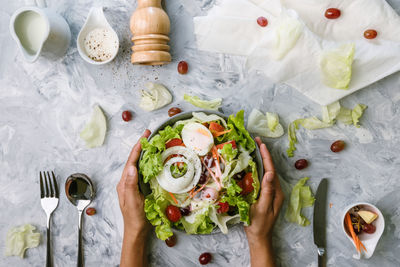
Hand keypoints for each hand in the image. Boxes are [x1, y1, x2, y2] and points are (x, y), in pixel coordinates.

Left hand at [117, 129, 150, 238]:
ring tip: (153, 144)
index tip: (145, 135)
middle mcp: (127, 181)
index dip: (138, 147)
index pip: (131, 160)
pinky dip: (149, 164)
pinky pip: (144, 172)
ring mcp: (133, 185)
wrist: (136, 231)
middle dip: (142, 147)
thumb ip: (130, 184)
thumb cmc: (134, 217)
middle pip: (134, 160)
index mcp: (124, 182)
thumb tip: (132, 167)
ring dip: (145, 154)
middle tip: (150, 136)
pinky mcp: (139, 188)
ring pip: (139, 165)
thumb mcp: (133, 201)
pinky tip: (155, 162)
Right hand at [244, 137, 284, 266]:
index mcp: (276, 192)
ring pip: (266, 172)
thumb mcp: (262, 208)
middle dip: (264, 154)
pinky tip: (252, 164)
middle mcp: (274, 190)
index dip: (266, 156)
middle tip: (257, 141)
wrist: (259, 238)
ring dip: (261, 159)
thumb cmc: (259, 225)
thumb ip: (266, 191)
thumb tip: (269, 173)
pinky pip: (261, 178)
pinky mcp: (264, 195)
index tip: (261, 144)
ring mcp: (270, 192)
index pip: (271, 170)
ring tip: (255, 148)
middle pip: (269, 168)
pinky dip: (257, 168)